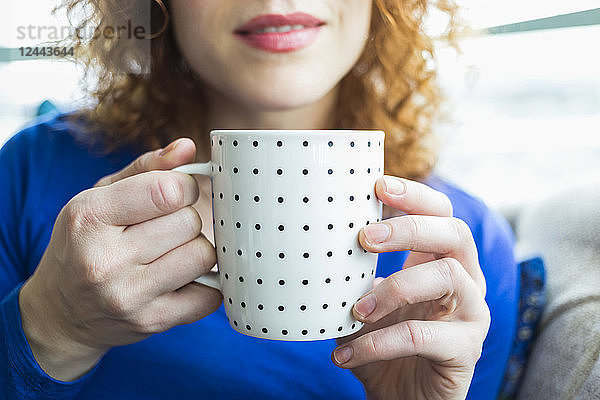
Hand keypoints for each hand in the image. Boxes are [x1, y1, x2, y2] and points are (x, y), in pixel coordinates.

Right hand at [19, 139, 221, 380]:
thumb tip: (188, 147)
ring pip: (203, 256)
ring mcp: (128, 296)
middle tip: (166, 229)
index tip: (175, 195)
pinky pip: (210, 296)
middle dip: (186, 220)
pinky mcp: (150, 322)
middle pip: (189, 222)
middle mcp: (104, 259)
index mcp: (89, 217)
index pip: (169, 190)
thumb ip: (146, 168)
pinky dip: (206, 285)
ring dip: (196, 251)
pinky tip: (182, 279)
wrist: (60, 313)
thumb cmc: (84, 243)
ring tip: (172, 253)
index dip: (183, 187)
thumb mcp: (100, 197)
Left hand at [332, 176, 489, 399]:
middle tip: (365, 237)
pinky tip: (346, 353)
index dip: (415, 196)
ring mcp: (471, 315)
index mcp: (442, 261)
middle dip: (409, 228)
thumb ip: (355, 272)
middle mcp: (465, 281)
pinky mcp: (465, 351)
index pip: (441, 213)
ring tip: (354, 310)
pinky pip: (423, 337)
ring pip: (446, 278)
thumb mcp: (365, 300)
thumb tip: (315, 239)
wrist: (400, 397)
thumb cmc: (382, 342)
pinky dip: (378, 343)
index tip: (378, 185)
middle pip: (455, 233)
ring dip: (393, 289)